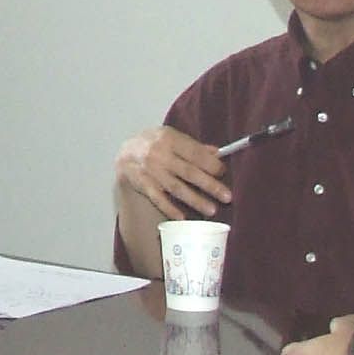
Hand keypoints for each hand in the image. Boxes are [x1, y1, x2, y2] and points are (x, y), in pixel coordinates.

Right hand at [115, 126, 231, 219]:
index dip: (211, 164)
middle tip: (227, 196)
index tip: (222, 172)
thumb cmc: (155, 144)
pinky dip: (170, 209)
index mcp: (169, 139)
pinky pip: (158, 199)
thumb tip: (217, 153)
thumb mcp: (173, 137)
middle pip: (189, 172)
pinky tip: (182, 217)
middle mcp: (160, 155)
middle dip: (210, 185)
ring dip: (195, 200)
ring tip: (211, 210)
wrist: (126, 153)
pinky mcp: (143, 184)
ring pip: (176, 188)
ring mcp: (151, 171)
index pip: (194, 153)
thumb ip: (194, 146)